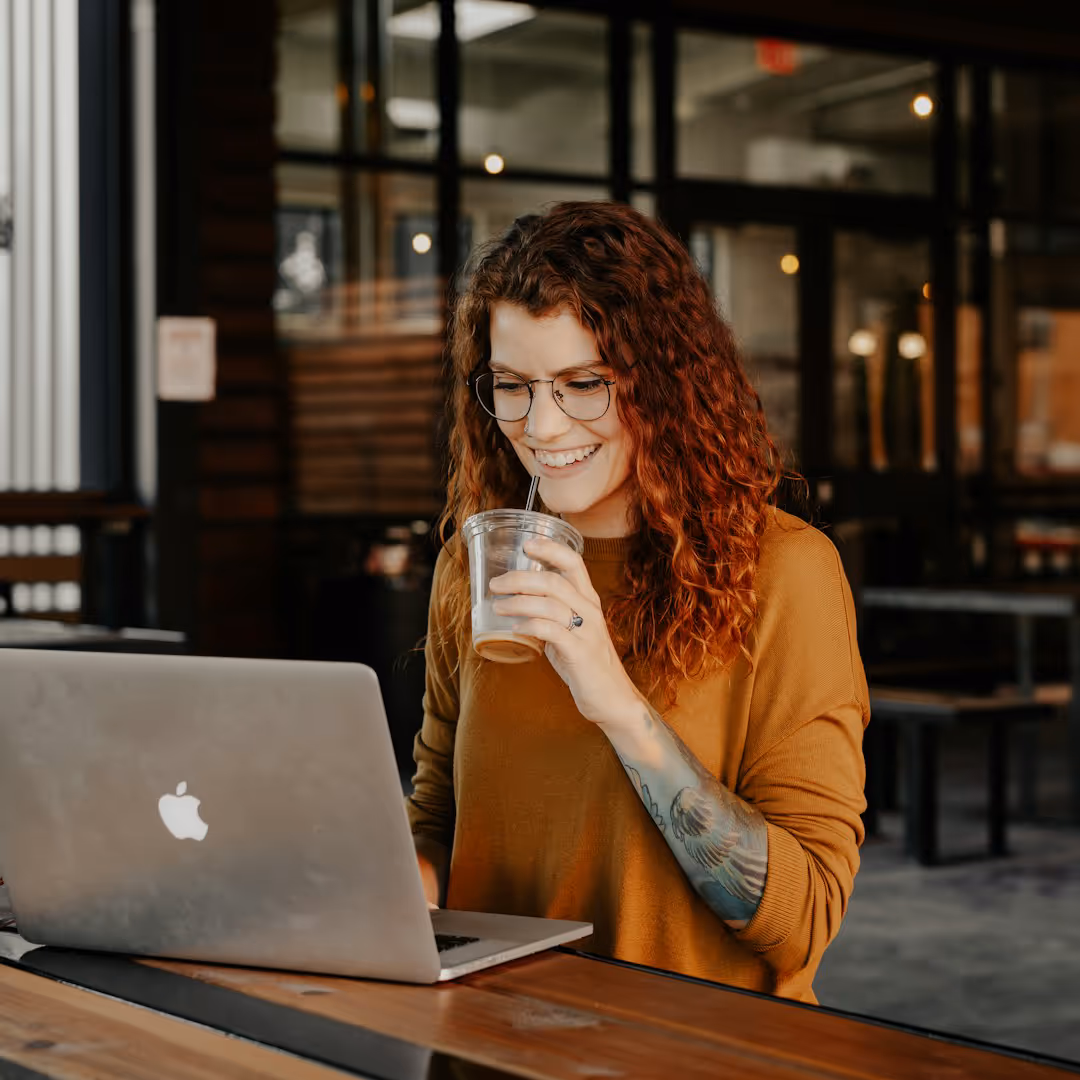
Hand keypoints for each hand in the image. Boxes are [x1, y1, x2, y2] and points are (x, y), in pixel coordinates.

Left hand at [489, 537, 643, 729]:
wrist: (612, 697)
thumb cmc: (586, 662)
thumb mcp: (571, 630)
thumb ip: (551, 614)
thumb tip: (517, 602)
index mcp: (588, 599)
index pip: (573, 562)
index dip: (550, 549)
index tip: (526, 544)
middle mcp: (590, 610)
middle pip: (553, 580)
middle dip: (519, 578)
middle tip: (496, 584)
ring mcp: (587, 631)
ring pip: (550, 603)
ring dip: (518, 602)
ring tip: (498, 606)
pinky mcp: (580, 652)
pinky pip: (552, 631)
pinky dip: (530, 625)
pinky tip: (515, 628)